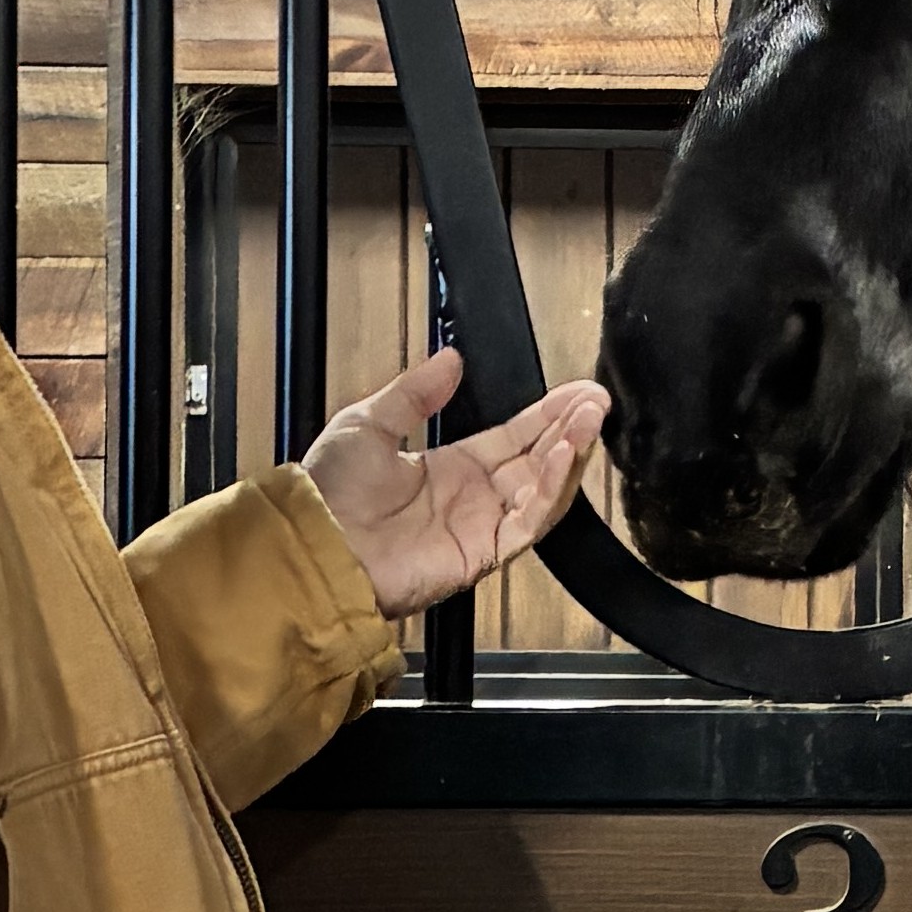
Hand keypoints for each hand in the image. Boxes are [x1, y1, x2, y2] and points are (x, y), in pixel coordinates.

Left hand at [300, 348, 607, 617]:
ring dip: (570, 453)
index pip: (514, 437)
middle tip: (597, 400)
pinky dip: (552, 488)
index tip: (576, 392)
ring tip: (591, 419)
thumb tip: (450, 358)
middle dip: (571, 428)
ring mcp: (482, 526)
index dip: (547, 414)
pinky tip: (565, 455)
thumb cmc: (327, 495)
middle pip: (538, 460)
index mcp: (449, 469)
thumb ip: (415, 392)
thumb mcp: (367, 422)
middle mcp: (472, 498)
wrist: (314, 544)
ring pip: (544, 489)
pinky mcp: (485, 552)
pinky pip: (531, 520)